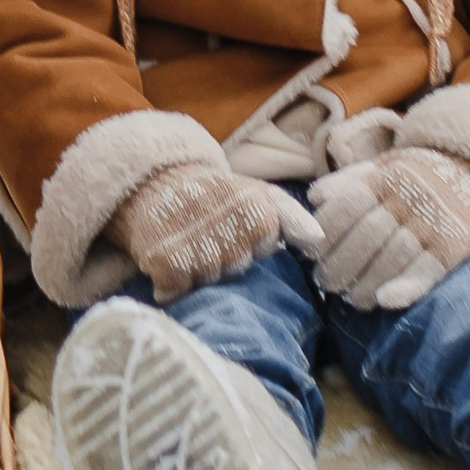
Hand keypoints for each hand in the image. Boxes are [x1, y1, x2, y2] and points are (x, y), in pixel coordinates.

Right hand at [113, 158, 323, 299]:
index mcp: (253, 205)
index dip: (251, 241)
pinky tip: (168, 259)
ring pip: (209, 279)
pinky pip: (178, 288)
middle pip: (238, 267)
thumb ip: (291, 217)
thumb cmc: (212, 195)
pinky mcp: (162, 259)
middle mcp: (224, 221)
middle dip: (225, 257)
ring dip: (198, 269)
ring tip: (187, 242)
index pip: (266, 245)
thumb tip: (317, 242)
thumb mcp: (257, 194)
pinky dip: (171, 282)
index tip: (234, 223)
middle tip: (206, 233)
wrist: (151, 182)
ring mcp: (193, 242)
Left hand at [308, 150, 469, 310]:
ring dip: (366, 284)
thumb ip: (351, 179)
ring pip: (393, 257)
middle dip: (340, 265)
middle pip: (366, 236)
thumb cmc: (423, 173)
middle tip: (327, 283)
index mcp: (388, 177)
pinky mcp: (456, 245)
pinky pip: (428, 270)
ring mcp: (434, 222)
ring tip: (352, 298)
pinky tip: (385, 301)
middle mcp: (410, 199)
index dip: (327, 234)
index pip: (347, 207)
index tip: (313, 254)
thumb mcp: (388, 164)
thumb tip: (314, 199)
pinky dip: (406, 288)